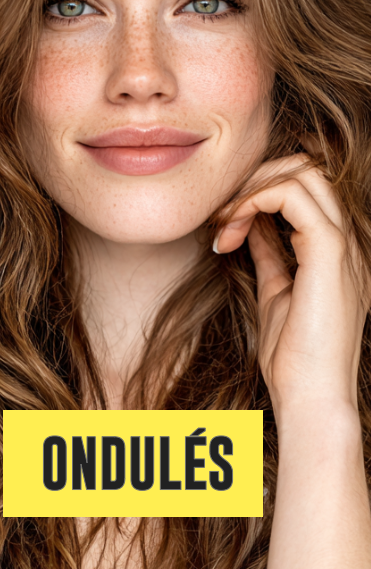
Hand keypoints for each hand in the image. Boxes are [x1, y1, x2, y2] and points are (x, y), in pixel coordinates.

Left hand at [214, 155, 368, 417]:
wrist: (311, 398)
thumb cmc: (294, 359)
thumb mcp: (277, 293)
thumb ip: (271, 255)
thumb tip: (252, 228)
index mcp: (337, 251)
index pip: (305, 189)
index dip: (259, 192)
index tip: (223, 222)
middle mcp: (347, 241)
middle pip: (306, 170)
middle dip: (256, 179)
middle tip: (222, 213)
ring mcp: (344, 244)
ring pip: (302, 173)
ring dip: (252, 189)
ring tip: (223, 222)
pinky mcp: (331, 250)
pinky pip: (292, 195)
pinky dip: (255, 201)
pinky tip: (231, 229)